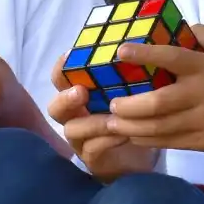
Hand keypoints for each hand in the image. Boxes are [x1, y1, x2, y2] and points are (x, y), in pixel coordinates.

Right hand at [46, 63, 158, 179]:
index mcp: (81, 96)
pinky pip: (92, 149)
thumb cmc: (137, 117)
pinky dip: (107, 140)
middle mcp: (75, 117)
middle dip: (65, 98)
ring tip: (113, 117)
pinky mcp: (93, 160)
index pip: (61, 79)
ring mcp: (81, 140)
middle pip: (55, 107)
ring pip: (72, 130)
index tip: (70, 55)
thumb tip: (141, 44)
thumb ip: (130, 73)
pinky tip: (125, 134)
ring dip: (93, 122)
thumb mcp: (134, 92)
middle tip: (81, 92)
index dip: (62, 67)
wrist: (148, 154)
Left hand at [101, 26, 203, 156]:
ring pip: (160, 127)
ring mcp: (203, 121)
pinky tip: (134, 135)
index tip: (121, 51)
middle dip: (129, 105)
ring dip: (132, 126)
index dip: (144, 54)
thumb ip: (202, 34)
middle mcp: (202, 94)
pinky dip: (149, 140)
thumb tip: (175, 27)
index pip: (171, 58)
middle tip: (112, 102)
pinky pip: (171, 142)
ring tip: (113, 122)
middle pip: (158, 102)